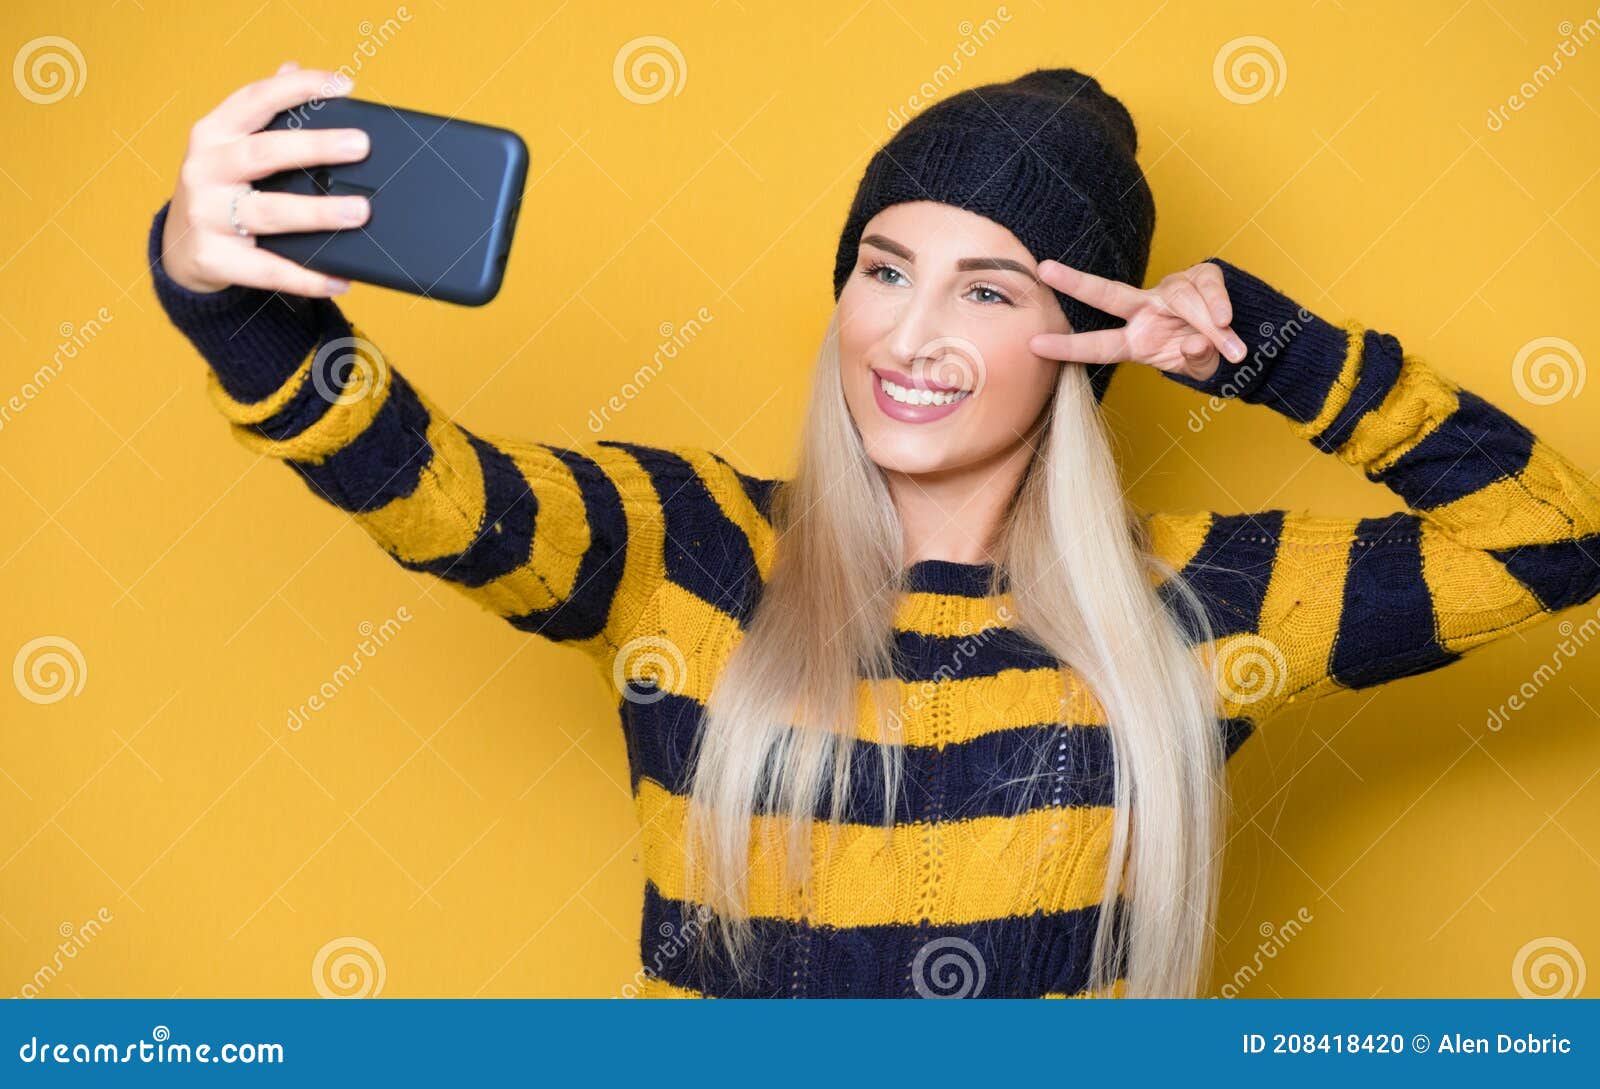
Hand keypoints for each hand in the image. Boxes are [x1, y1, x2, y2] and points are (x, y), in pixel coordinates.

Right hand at [159, 60, 369, 296]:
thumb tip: (293, 65)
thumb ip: (262, 113)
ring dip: (318, 212)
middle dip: (315, 148)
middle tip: (360, 146)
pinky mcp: (216, 259)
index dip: (298, 88)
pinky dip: (308, 277)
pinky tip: (341, 279)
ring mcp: (207, 216)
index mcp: (212, 134)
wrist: (179, 249)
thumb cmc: (220, 188)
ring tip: (359, 211)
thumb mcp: (231, 146)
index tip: (341, 85)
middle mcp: (205, 170)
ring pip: (270, 212)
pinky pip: (269, 270)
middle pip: (265, 153)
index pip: (255, 99)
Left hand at [1027, 260, 1248, 382]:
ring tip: (1231, 348)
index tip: (1034, 345)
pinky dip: (1219, 304)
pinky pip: (1208, 286)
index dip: (1068, 347)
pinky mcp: (1200, 276)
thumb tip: (1194, 344)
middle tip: (1044, 269)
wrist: (1242, 339)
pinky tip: (1228, 321)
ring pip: (1180, 295)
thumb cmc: (1207, 357)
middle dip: (1075, 283)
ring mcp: (1170, 291)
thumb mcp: (1200, 369)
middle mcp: (1145, 311)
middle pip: (1107, 293)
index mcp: (1137, 342)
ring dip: (1206, 321)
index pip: (1098, 345)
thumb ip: (1197, 360)